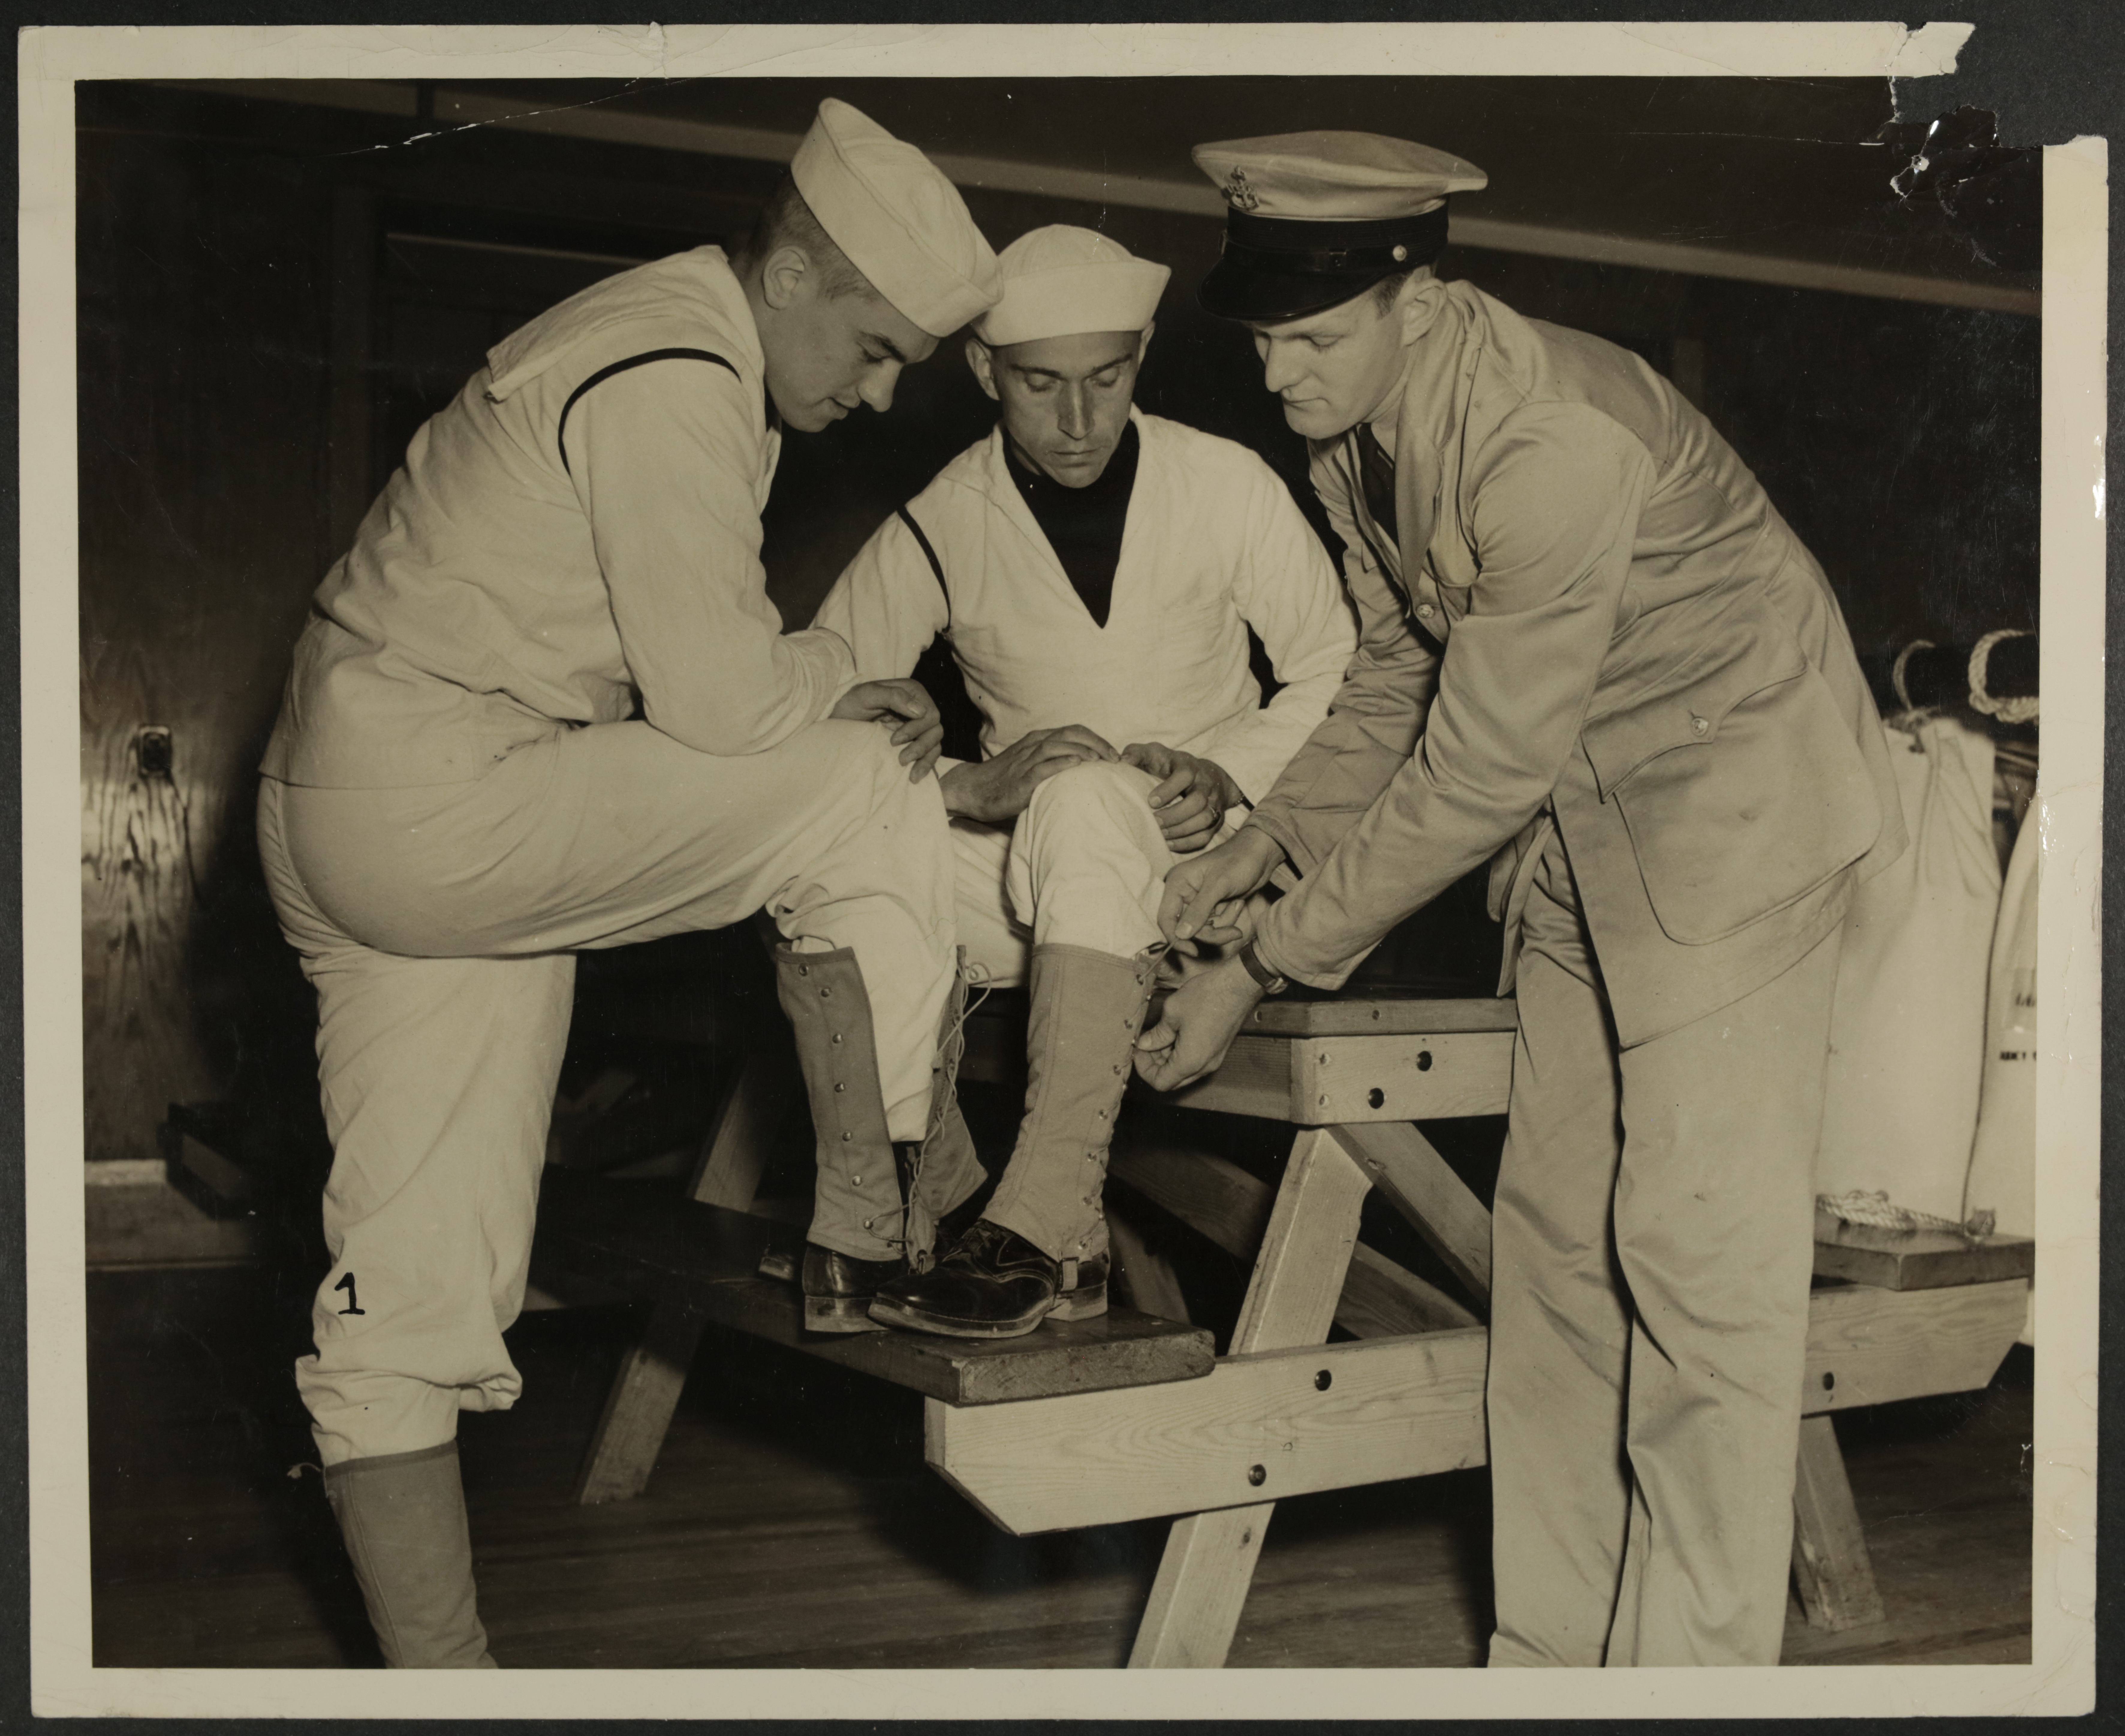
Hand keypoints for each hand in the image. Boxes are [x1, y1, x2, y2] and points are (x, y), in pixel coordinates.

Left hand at [831, 678, 942, 781]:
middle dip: (920, 746)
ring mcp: (917, 726)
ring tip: (909, 773)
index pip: (930, 713)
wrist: (838, 723)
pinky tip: (914, 776)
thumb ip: (893, 696)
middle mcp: (918, 708)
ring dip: (924, 758)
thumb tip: (921, 711)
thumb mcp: (865, 695)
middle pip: (935, 729)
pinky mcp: (913, 742)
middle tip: (901, 759)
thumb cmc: (850, 706)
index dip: (916, 729)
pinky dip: (925, 765)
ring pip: (935, 743)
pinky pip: (930, 754)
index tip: (894, 740)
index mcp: (911, 692)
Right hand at [940, 724, 1117, 823]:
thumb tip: (1083, 770)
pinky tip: (1075, 766)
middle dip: (1096, 743)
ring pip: (1057, 746)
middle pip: (1070, 734)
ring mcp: (1025, 762)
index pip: (1073, 731)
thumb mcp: (1031, 765)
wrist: (972, 790)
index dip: (1096, 739)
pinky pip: (1042, 768)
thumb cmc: (1005, 781)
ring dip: (1081, 751)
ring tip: (1100, 760)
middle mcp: (1033, 746)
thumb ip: (1052, 762)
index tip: (1114, 753)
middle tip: (1115, 758)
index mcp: (1038, 741)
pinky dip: (1060, 764)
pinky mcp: (1020, 780)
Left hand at [1121, 743, 1244, 853]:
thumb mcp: (1155, 753)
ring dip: (1181, 830)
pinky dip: (1187, 843)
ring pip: (1205, 820)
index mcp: (1190, 766)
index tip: (1151, 801)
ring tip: (1161, 834)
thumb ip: (1137, 753)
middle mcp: (1206, 784)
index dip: (1168, 789)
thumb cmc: (1173, 765)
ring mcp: (1214, 803)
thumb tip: (1123, 760)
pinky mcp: (1216, 820)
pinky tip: (1169, 843)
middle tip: (1155, 821)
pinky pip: (1206, 835)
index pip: (1185, 775)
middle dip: (1175, 815)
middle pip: (1197, 801)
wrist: (1209, 774)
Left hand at [1133, 955, 1263, 1091]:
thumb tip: (1144, 1044)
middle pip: (1172, 1080)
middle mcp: (1204, 1066)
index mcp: (1190, 1061)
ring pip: (1183, 1071)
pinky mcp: (1218, 1050)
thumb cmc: (1208, 996)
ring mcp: (1213, 1059)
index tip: (1139, 1051)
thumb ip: (1156, 1034)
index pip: (1160, 1082)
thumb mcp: (1173, 1013)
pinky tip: (1173, 1033)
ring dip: (1167, 1058)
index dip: (1144, 1069)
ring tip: (1158, 1035)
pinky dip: (1180, 1053)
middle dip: (1154, 1064)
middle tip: (1145, 1044)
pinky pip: (1195, 1061)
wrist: (1238, 985)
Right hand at [1158, 827, 1286, 953]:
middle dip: (1212, 932)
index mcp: (1177, 883)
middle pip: (1187, 929)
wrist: (1260, 855)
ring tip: (1237, 905)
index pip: (1166, 918)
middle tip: (1233, 932)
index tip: (1194, 951)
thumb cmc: (1238, 861)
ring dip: (1223, 924)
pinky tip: (1238, 903)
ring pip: (1203, 930)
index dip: (1176, 938)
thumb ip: (1199, 911)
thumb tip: (1180, 935)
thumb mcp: (1218, 885)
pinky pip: (1215, 925)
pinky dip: (1228, 919)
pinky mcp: (1212, 907)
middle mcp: (1184, 894)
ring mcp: (1198, 902)